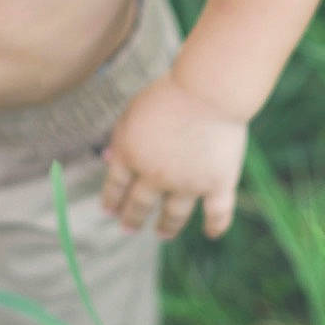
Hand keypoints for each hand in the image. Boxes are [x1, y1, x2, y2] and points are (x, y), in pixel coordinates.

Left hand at [100, 73, 247, 240]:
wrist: (208, 90)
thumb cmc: (170, 92)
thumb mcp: (134, 110)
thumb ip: (121, 135)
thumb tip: (106, 158)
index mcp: (131, 155)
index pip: (116, 185)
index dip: (112, 200)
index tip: (109, 211)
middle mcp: (156, 176)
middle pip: (140, 204)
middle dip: (132, 218)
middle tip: (129, 228)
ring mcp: (188, 184)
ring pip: (174, 215)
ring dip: (166, 227)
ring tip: (162, 234)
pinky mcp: (218, 184)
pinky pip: (217, 213)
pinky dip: (215, 226)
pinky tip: (211, 233)